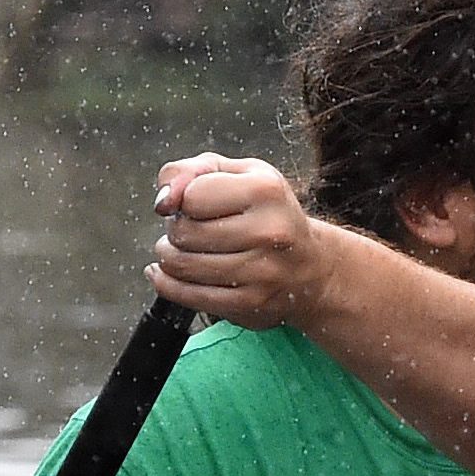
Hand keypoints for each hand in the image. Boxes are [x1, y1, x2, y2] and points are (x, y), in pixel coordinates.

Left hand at [148, 152, 330, 328]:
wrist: (311, 267)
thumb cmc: (268, 214)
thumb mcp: (239, 175)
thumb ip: (191, 172)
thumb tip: (163, 200)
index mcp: (266, 191)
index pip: (192, 195)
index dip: (184, 199)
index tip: (195, 204)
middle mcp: (269, 232)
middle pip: (184, 232)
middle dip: (176, 229)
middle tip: (191, 229)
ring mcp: (261, 272)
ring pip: (181, 265)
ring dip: (170, 257)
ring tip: (182, 249)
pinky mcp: (249, 304)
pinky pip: (188, 296)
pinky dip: (168, 283)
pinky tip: (167, 273)